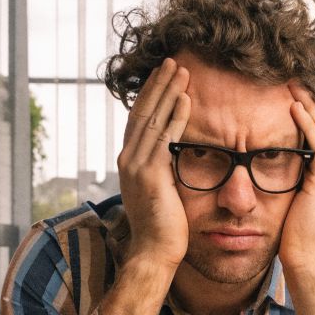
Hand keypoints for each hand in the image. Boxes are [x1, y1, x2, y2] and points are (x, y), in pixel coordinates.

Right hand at [117, 58, 191, 270]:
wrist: (155, 253)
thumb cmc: (164, 227)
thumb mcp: (161, 192)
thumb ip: (163, 170)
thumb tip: (174, 156)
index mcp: (130, 161)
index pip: (139, 119)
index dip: (150, 95)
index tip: (163, 75)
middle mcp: (128, 159)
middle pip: (142, 111)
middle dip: (158, 84)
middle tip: (172, 61)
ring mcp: (136, 166)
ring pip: (152, 119)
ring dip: (168, 92)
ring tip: (181, 70)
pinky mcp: (150, 175)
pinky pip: (164, 138)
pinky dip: (175, 117)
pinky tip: (186, 99)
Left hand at [280, 83, 314, 314]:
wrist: (302, 262)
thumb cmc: (288, 240)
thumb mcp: (278, 204)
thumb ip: (271, 186)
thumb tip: (246, 176)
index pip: (313, 133)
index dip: (302, 111)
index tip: (285, 92)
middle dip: (308, 99)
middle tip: (292, 77)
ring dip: (308, 103)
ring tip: (294, 83)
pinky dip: (307, 123)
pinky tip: (294, 107)